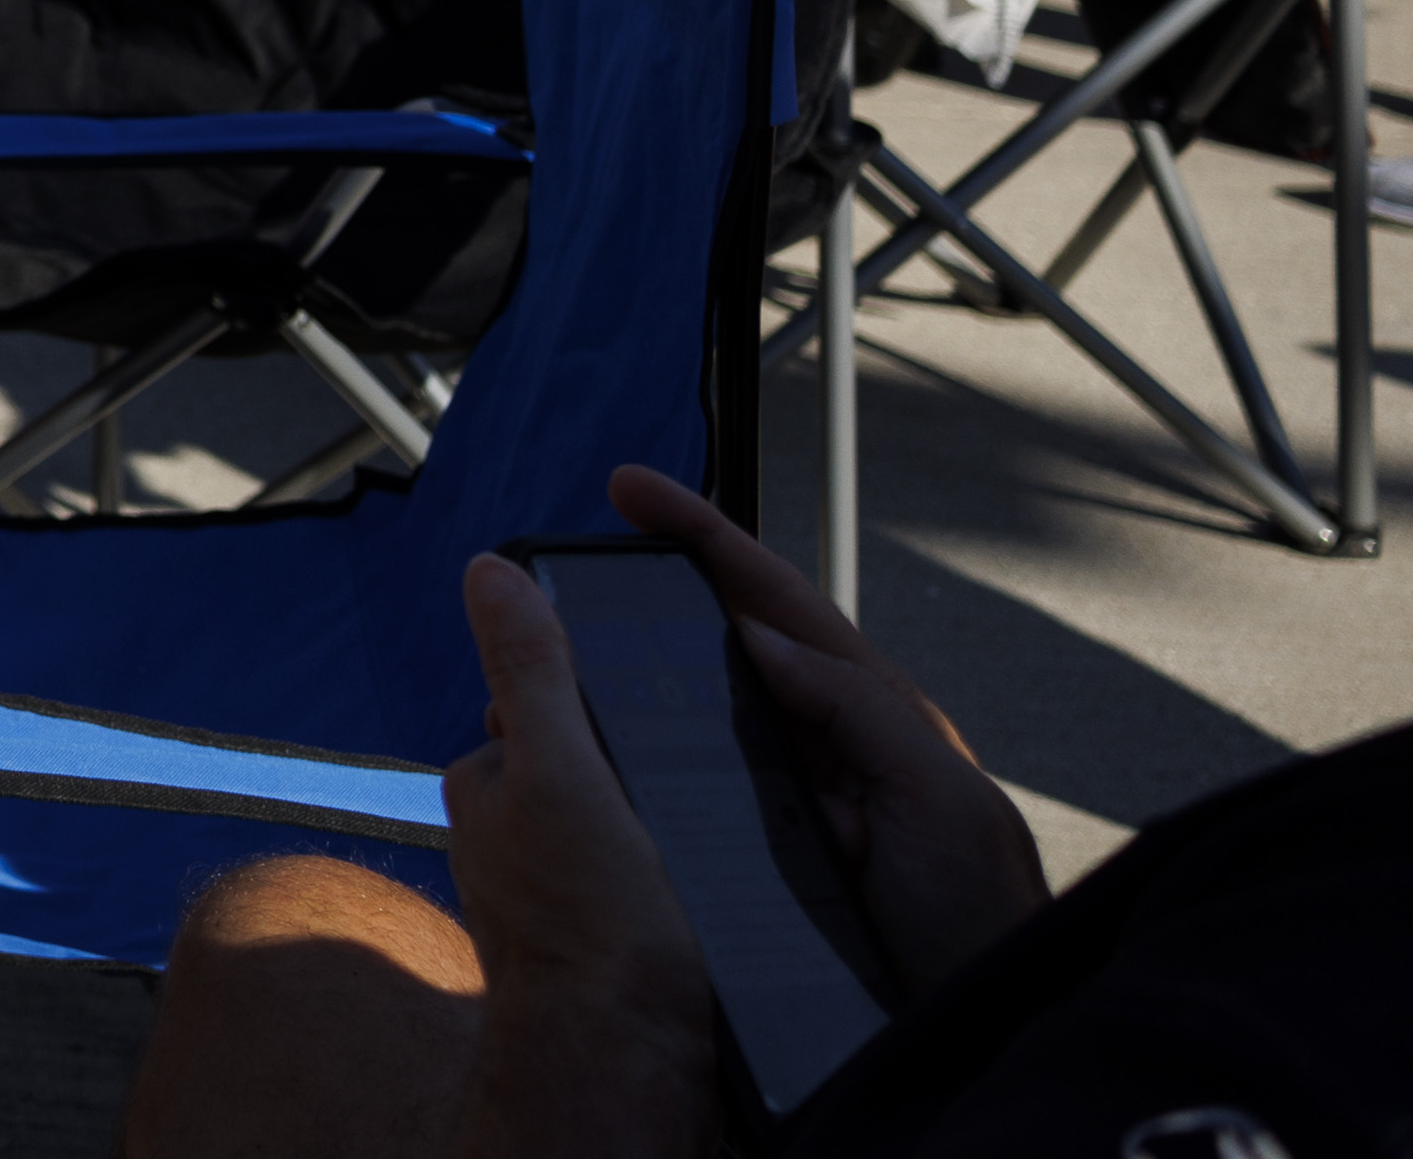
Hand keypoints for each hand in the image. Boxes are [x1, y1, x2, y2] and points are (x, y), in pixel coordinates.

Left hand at [443, 554, 735, 1158]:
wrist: (628, 1067)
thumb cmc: (592, 927)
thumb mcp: (562, 769)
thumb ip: (529, 668)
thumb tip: (489, 569)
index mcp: (487, 787)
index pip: (554, 704)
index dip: (616, 701)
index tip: (670, 719)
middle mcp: (507, 840)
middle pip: (598, 765)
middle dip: (651, 770)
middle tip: (705, 797)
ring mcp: (554, 896)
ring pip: (629, 826)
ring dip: (675, 829)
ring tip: (711, 855)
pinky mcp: (607, 944)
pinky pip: (649, 887)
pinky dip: (682, 884)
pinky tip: (711, 899)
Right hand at [606, 466, 1045, 996]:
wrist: (972, 1042)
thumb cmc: (982, 928)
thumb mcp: (945, 803)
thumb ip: (863, 712)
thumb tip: (759, 634)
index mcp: (874, 717)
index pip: (778, 604)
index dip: (706, 538)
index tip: (633, 493)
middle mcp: (825, 750)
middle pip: (722, 646)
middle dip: (652, 598)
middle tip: (573, 574)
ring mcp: (788, 805)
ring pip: (692, 720)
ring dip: (627, 689)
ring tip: (554, 672)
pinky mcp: (755, 861)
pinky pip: (681, 796)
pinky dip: (633, 769)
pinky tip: (588, 765)